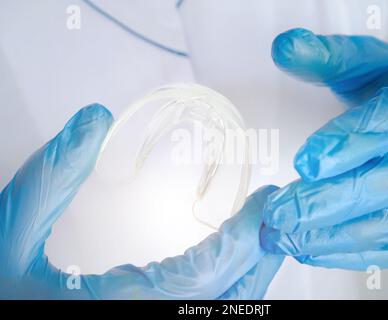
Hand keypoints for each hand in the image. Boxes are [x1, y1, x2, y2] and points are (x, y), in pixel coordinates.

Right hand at [0, 104, 282, 298]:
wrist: (2, 313)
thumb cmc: (0, 292)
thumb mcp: (9, 233)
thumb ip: (49, 178)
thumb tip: (94, 119)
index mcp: (117, 308)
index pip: (203, 280)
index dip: (242, 241)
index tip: (267, 205)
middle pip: (225, 302)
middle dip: (258, 259)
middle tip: (274, 215)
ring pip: (219, 311)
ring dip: (248, 274)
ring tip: (261, 234)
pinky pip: (203, 312)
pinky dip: (227, 287)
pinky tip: (229, 262)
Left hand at [260, 28, 387, 269]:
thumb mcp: (366, 66)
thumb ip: (326, 58)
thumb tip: (285, 48)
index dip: (352, 141)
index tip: (306, 161)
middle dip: (331, 199)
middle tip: (283, 210)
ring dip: (334, 234)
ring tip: (286, 235)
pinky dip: (351, 253)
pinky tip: (311, 247)